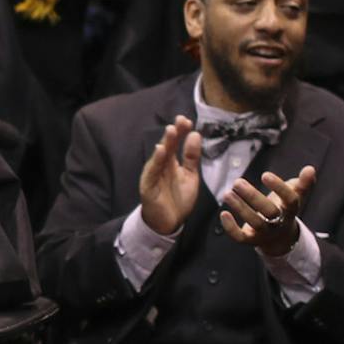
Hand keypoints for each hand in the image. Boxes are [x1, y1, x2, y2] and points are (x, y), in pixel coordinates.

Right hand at [138, 116, 202, 236]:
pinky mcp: (148, 186)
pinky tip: (160, 151)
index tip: (188, 120)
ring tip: (171, 131)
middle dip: (173, 134)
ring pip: (159, 157)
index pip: (176, 143)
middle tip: (180, 121)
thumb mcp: (190, 176)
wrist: (169, 223)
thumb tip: (195, 134)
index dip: (181, 132)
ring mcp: (153, 175)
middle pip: (167, 146)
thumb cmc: (178, 199)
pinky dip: (156, 161)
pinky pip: (152, 172)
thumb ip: (192, 157)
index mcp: (172, 162)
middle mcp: (161, 166)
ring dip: (164, 143)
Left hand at [220, 166, 314, 258]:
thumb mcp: (295, 195)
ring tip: (227, 193)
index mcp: (291, 210)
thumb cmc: (285, 209)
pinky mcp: (251, 240)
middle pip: (269, 211)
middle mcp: (279, 222)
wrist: (280, 237)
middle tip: (237, 182)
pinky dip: (231, 228)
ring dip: (240, 208)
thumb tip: (310, 169)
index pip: (290, 200)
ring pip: (254, 222)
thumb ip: (303, 183)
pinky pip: (240, 238)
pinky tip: (223, 214)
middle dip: (253, 197)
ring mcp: (265, 233)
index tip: (265, 174)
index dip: (279, 188)